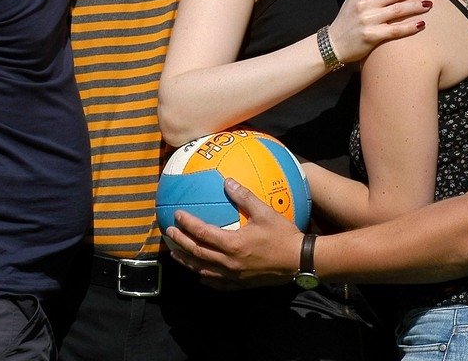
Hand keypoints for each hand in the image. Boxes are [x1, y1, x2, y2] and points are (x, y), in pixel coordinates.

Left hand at [165, 177, 303, 288]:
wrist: (299, 261)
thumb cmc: (283, 235)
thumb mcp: (265, 212)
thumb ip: (245, 197)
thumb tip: (228, 182)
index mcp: (233, 244)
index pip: (202, 233)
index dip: (187, 224)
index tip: (177, 215)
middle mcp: (229, 262)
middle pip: (197, 253)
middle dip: (180, 243)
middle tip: (168, 234)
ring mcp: (234, 276)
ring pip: (203, 270)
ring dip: (187, 262)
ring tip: (175, 254)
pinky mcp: (241, 284)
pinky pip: (217, 283)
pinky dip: (205, 278)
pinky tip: (200, 274)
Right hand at [326, 0, 431, 63]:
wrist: (333, 43)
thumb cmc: (348, 20)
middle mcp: (363, 3)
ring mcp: (367, 19)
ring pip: (398, 9)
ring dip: (416, 6)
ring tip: (429, 4)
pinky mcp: (370, 35)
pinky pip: (395, 30)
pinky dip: (410, 27)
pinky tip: (421, 24)